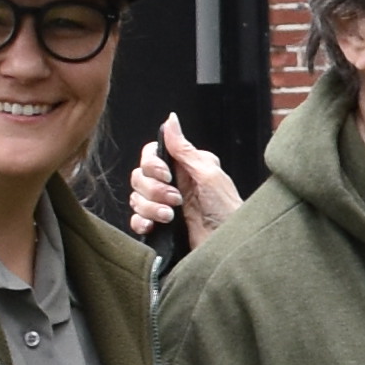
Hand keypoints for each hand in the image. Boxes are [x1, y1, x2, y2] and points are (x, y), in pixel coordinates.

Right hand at [126, 118, 240, 246]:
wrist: (228, 245)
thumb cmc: (227, 208)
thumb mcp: (208, 174)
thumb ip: (184, 149)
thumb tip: (170, 119)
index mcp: (183, 168)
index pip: (150, 155)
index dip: (151, 165)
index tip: (166, 175)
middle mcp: (171, 184)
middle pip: (139, 177)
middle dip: (154, 189)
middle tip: (177, 200)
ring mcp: (164, 205)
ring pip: (136, 198)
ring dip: (150, 207)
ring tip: (171, 217)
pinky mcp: (159, 227)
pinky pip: (136, 220)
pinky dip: (141, 222)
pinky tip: (154, 227)